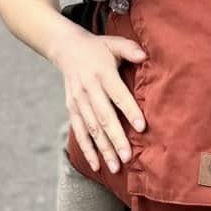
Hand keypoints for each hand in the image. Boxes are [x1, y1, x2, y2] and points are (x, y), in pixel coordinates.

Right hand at [52, 21, 145, 174]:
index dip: (130, 111)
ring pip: (91, 129)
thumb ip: (130, 49)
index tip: (142, 127)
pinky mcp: (72, 109)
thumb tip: (144, 56)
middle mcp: (89, 90)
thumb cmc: (99, 48)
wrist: (67, 49)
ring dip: (103, 149)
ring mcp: (78, 101)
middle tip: (128, 157)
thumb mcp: (114, 43)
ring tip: (115, 167)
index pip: (118, 95)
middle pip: (103, 117)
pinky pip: (79, 132)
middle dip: (116, 139)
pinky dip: (87, 149)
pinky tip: (96, 165)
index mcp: (102, 73)